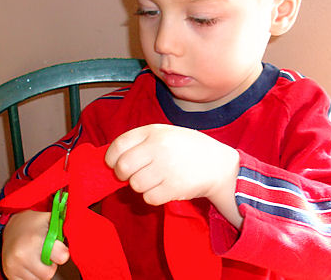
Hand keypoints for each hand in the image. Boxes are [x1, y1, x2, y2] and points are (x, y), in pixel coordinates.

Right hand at [2, 210, 69, 279]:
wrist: (10, 226)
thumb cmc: (33, 223)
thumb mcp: (49, 219)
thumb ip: (63, 228)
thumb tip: (79, 234)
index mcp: (35, 239)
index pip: (61, 258)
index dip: (62, 254)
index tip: (60, 250)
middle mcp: (22, 254)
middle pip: (49, 273)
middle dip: (51, 265)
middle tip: (47, 254)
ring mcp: (14, 266)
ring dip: (41, 272)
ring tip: (37, 258)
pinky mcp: (10, 274)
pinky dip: (32, 275)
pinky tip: (30, 264)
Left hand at [105, 124, 242, 227]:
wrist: (219, 164)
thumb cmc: (186, 149)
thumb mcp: (165, 134)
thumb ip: (141, 142)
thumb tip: (112, 160)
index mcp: (154, 132)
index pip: (119, 145)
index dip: (111, 158)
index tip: (113, 164)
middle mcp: (159, 147)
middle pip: (123, 167)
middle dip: (123, 175)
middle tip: (132, 175)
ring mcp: (167, 167)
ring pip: (135, 184)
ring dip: (141, 186)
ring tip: (154, 180)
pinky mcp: (174, 187)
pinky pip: (149, 198)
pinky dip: (153, 196)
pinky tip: (163, 189)